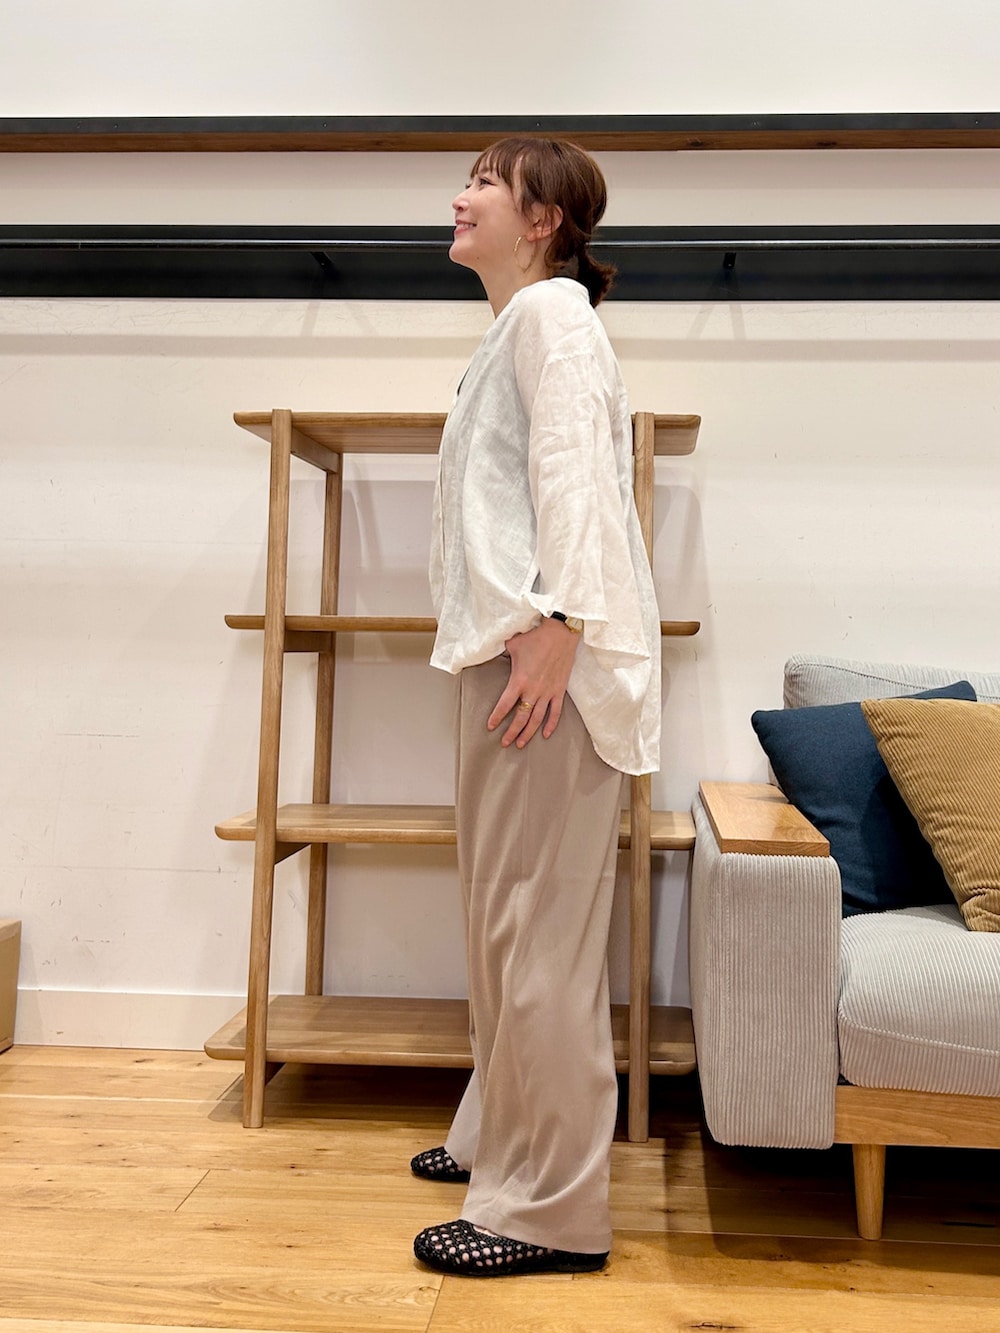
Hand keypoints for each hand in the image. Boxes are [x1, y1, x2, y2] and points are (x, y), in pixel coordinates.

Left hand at [488, 617, 580, 747]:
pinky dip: (551, 724)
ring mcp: (548, 692)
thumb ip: (503, 653)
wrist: (560, 632)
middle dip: (511, 732)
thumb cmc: (535, 636)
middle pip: (521, 718)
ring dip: (528, 733)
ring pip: (537, 719)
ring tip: (521, 744)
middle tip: (504, 743)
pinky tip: (545, 734)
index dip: (497, 717)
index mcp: (519, 680)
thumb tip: (494, 652)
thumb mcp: (512, 644)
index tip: (491, 726)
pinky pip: (555, 712)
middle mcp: (533, 690)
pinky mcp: (559, 690)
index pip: (504, 705)